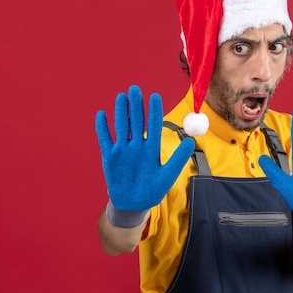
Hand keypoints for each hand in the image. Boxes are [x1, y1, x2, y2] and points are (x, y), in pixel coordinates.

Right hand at [95, 85, 194, 211]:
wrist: (133, 203)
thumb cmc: (152, 189)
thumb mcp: (168, 175)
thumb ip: (178, 158)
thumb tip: (190, 141)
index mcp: (151, 148)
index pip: (153, 125)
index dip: (154, 111)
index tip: (155, 96)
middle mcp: (137, 145)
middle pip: (136, 121)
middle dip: (136, 105)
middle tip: (135, 89)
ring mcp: (123, 149)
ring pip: (121, 126)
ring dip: (121, 111)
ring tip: (122, 97)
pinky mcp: (109, 156)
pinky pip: (105, 139)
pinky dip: (102, 127)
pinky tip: (102, 115)